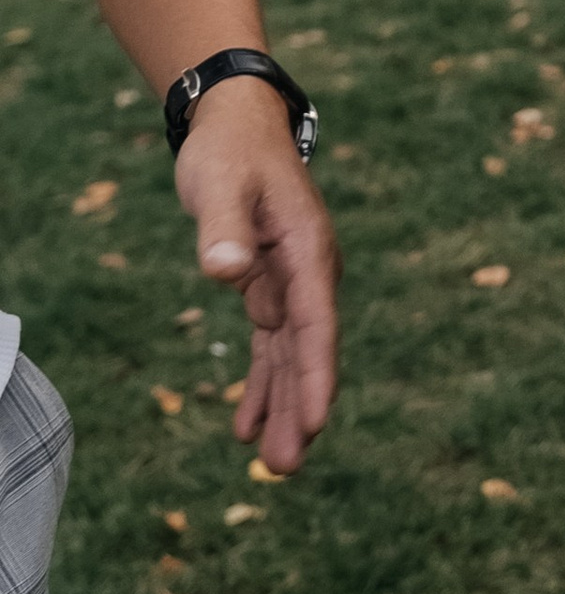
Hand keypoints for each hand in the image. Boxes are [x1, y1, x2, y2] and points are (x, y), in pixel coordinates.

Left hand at [174, 76, 341, 472]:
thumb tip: (226, 272)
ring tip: (275, 466)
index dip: (316, 375)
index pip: (315, 323)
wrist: (238, 123)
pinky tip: (248, 426)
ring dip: (285, 406)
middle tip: (284, 469)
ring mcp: (292, 282)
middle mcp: (308, 272)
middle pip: (308, 351)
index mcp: (306, 250)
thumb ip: (222, 228)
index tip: (316, 422)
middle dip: (299, 409)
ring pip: (292, 356)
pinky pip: (272, 345)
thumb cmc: (229, 151)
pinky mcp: (270, 286)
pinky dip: (263, 383)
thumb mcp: (219, 184)